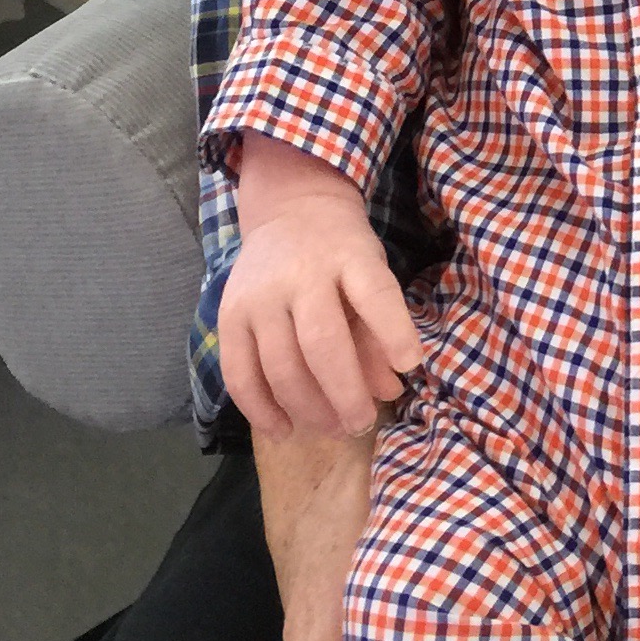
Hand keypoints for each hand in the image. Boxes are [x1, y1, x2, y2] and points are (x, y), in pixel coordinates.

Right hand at [219, 133, 420, 438]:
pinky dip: (260, 409)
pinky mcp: (228, 316)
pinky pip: (239, 373)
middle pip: (322, 343)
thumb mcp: (372, 272)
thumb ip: (380, 329)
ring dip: (308, 408)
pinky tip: (283, 430)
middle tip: (362, 422)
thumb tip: (390, 387)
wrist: (290, 211)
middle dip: (345, 393)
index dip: (394, 332)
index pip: (374, 294)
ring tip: (333, 429)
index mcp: (348, 256)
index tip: (411, 366)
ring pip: (279, 366)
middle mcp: (300, 275)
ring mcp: (259, 296)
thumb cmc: (341, 251)